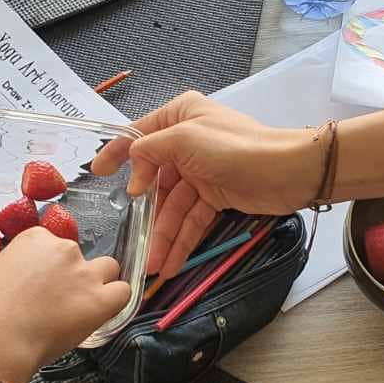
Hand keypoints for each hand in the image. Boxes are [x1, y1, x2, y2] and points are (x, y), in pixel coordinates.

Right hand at [0, 228, 130, 381]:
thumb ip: (9, 271)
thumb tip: (11, 283)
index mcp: (34, 238)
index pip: (53, 244)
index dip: (49, 266)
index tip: (42, 283)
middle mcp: (63, 250)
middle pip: (79, 256)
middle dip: (71, 275)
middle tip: (57, 300)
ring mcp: (84, 274)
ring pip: (108, 268)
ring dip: (99, 283)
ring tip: (82, 305)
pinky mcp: (99, 301)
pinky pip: (123, 293)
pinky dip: (116, 302)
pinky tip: (101, 313)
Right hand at [90, 92, 321, 277]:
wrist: (289, 171)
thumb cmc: (236, 147)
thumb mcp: (184, 140)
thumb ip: (149, 152)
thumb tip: (133, 178)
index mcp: (180, 116)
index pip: (138, 135)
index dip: (116, 154)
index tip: (94, 172)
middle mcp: (187, 142)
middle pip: (155, 180)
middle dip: (144, 214)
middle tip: (130, 241)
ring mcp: (201, 172)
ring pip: (173, 207)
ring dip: (163, 236)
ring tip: (152, 266)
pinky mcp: (216, 196)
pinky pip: (192, 219)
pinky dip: (182, 240)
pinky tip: (170, 263)